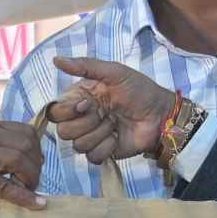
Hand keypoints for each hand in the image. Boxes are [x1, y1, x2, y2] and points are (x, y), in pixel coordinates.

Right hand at [0, 118, 45, 210]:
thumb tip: (29, 159)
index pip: (26, 131)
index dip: (37, 149)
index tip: (35, 164)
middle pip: (27, 144)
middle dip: (36, 165)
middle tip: (33, 181)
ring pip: (21, 160)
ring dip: (32, 178)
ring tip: (28, 189)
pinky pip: (7, 186)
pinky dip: (25, 196)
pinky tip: (36, 204)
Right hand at [46, 55, 180, 162]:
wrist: (160, 114)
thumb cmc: (139, 90)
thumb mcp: (114, 72)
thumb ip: (85, 66)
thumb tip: (56, 60)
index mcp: (79, 99)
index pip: (55, 112)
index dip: (68, 111)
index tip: (87, 104)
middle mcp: (81, 119)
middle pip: (62, 132)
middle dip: (86, 123)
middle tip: (105, 114)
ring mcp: (91, 137)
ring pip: (77, 146)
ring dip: (100, 134)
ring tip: (115, 124)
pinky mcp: (102, 152)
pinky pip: (92, 157)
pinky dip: (107, 147)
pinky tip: (118, 137)